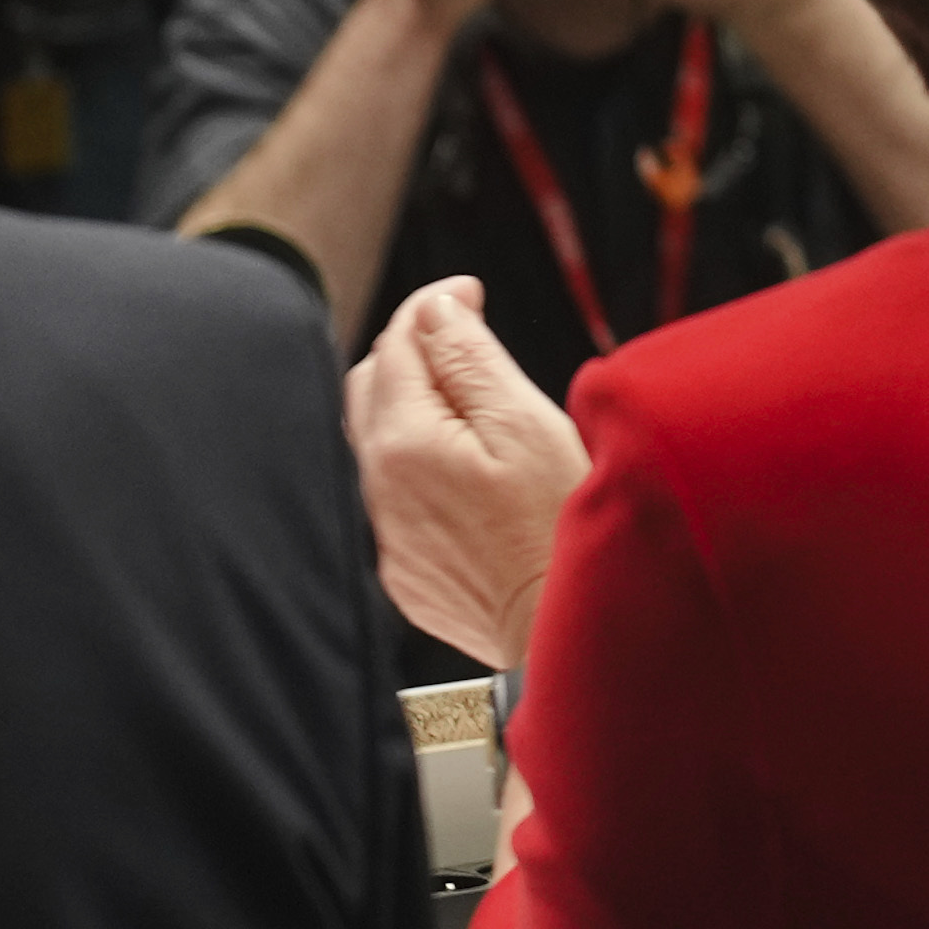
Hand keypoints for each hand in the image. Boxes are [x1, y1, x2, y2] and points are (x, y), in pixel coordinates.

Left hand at [346, 279, 586, 671]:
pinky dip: (423, 468)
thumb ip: (471, 358)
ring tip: (479, 409)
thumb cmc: (556, 527)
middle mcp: (378, 487)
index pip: (397, 342)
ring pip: (380, 443)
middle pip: (371, 386)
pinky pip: (396, 498)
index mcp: (403, 442)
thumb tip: (436, 307)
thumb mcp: (525, 423)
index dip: (435, 306)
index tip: (471, 294)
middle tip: (470, 341)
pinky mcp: (401, 570)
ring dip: (417, 410)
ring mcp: (385, 534)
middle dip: (414, 351)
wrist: (557, 634)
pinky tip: (472, 475)